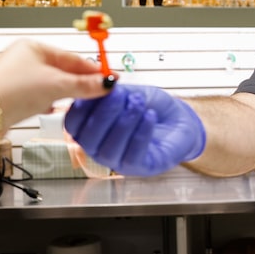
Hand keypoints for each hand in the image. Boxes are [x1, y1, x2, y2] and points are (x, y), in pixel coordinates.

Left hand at [0, 39, 111, 129]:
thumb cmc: (11, 90)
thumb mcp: (57, 86)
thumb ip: (84, 85)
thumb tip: (106, 83)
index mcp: (35, 48)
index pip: (73, 58)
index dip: (93, 70)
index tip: (110, 79)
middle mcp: (25, 61)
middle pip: (63, 71)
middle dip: (81, 83)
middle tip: (100, 93)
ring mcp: (19, 79)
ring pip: (52, 86)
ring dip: (66, 94)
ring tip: (81, 102)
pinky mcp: (14, 98)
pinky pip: (40, 98)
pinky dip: (50, 103)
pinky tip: (55, 110)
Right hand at [65, 85, 205, 175]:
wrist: (180, 120)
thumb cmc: (152, 108)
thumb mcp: (129, 92)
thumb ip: (113, 92)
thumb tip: (100, 86)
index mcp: (92, 129)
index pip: (73, 124)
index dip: (81, 107)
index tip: (96, 88)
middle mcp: (100, 148)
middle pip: (89, 138)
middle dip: (104, 113)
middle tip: (121, 95)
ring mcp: (119, 161)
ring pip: (110, 149)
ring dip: (124, 122)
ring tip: (138, 104)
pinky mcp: (140, 167)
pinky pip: (134, 154)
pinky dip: (140, 133)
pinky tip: (149, 116)